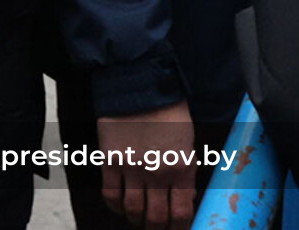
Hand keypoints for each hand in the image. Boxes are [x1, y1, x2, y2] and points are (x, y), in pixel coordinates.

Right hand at [96, 99, 197, 229]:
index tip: (177, 229)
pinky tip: (120, 206)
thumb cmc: (168, 111)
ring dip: (136, 220)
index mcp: (181, 167)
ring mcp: (131, 168)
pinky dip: (115, 206)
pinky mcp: (110, 161)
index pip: (182, 214)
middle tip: (157, 227)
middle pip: (156, 219)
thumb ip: (186, 174)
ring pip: (132, 211)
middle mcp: (157, 172)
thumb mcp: (188, 143)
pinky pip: (110, 195)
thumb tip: (185, 200)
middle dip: (157, 229)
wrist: (139, 84)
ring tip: (138, 218)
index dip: (179, 228)